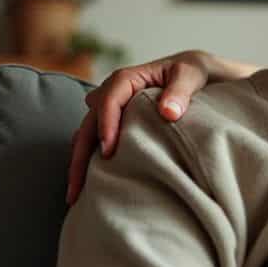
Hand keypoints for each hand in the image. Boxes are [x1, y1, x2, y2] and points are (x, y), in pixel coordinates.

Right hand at [66, 50, 220, 204]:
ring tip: (75, 194)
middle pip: (88, 123)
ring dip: (78, 163)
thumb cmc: (191, 72)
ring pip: (85, 136)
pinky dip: (88, 160)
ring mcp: (109, 110)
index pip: (109, 100)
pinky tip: (88, 185)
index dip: (106, 125)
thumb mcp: (191, 75)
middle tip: (78, 186)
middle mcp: (111, 94)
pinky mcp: (113, 123)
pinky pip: (94, 141)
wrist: (191, 72)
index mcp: (127, 79)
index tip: (108, 152)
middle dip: (80, 154)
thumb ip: (181, 91)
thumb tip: (168, 112)